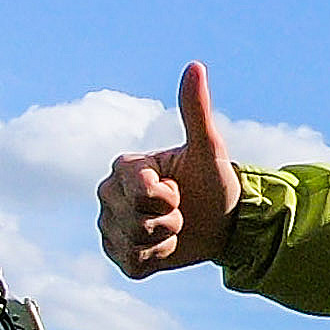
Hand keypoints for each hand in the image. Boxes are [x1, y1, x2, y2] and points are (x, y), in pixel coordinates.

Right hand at [99, 62, 240, 280]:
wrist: (221, 223)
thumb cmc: (214, 183)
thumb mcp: (208, 149)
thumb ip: (196, 110)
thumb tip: (195, 66)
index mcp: (125, 167)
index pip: (139, 193)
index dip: (166, 199)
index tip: (178, 190)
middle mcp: (108, 193)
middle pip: (133, 221)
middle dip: (167, 222)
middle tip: (179, 210)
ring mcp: (110, 225)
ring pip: (132, 244)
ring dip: (163, 242)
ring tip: (173, 228)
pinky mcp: (118, 253)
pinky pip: (132, 264)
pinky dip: (155, 261)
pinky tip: (163, 248)